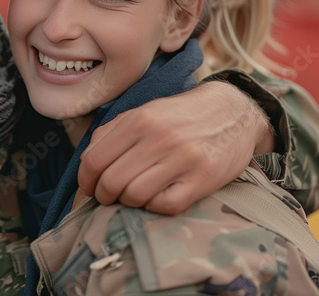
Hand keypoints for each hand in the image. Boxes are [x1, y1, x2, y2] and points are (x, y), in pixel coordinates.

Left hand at [77, 81, 273, 213]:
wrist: (233, 112)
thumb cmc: (181, 116)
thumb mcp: (144, 111)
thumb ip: (112, 132)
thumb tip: (88, 162)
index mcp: (139, 120)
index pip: (95, 160)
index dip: (85, 180)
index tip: (88, 187)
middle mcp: (160, 137)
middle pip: (112, 181)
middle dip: (104, 195)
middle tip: (109, 196)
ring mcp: (183, 159)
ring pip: (135, 196)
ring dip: (128, 202)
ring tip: (133, 196)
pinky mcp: (204, 178)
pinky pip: (166, 205)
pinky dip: (155, 206)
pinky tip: (157, 196)